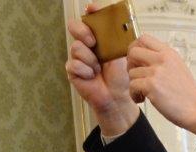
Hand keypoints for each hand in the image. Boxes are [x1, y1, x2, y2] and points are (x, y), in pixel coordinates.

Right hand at [65, 4, 136, 135]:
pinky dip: (85, 71)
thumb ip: (118, 37)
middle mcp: (86, 44)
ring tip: (99, 69)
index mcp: (99, 37)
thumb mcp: (122, 54)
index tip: (92, 9)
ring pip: (76, 47)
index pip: (90, 19)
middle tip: (92, 42)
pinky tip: (92, 76)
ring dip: (90, 59)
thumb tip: (118, 21)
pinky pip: (73, 64)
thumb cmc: (121, 76)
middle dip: (82, 31)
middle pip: (74, 27)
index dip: (90, 12)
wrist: (117, 97)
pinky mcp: (73, 69)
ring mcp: (78, 56)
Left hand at [125, 35, 195, 138]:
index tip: (137, 60)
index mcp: (168, 53)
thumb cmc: (187, 94)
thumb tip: (143, 57)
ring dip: (134, 84)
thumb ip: (162, 59)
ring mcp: (156, 72)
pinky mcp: (151, 85)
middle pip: (133, 51)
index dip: (135, 48)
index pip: (144, 38)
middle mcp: (162, 59)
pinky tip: (142, 99)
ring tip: (143, 93)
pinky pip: (132, 86)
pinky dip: (134, 95)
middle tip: (137, 76)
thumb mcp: (178, 67)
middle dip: (130, 64)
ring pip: (132, 73)